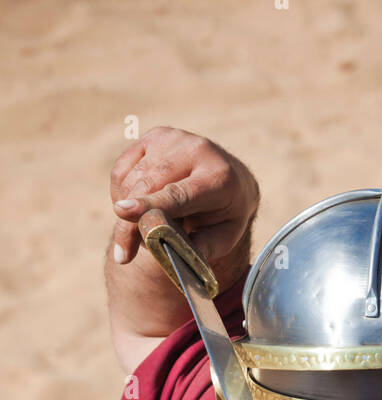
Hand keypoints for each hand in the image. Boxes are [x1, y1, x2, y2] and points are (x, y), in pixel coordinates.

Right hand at [110, 126, 258, 266]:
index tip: (123, 212)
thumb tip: (173, 255)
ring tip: (142, 230)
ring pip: (132, 178)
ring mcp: (174, 139)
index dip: (150, 203)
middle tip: (122, 254)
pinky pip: (123, 169)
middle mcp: (196, 151)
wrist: (233, 178)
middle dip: (129, 222)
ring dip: (127, 211)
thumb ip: (203, 246)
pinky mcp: (156, 136)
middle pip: (149, 186)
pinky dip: (122, 194)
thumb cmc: (226, 215)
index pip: (179, 193)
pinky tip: (137, 208)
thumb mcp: (226, 236)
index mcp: (220, 179)